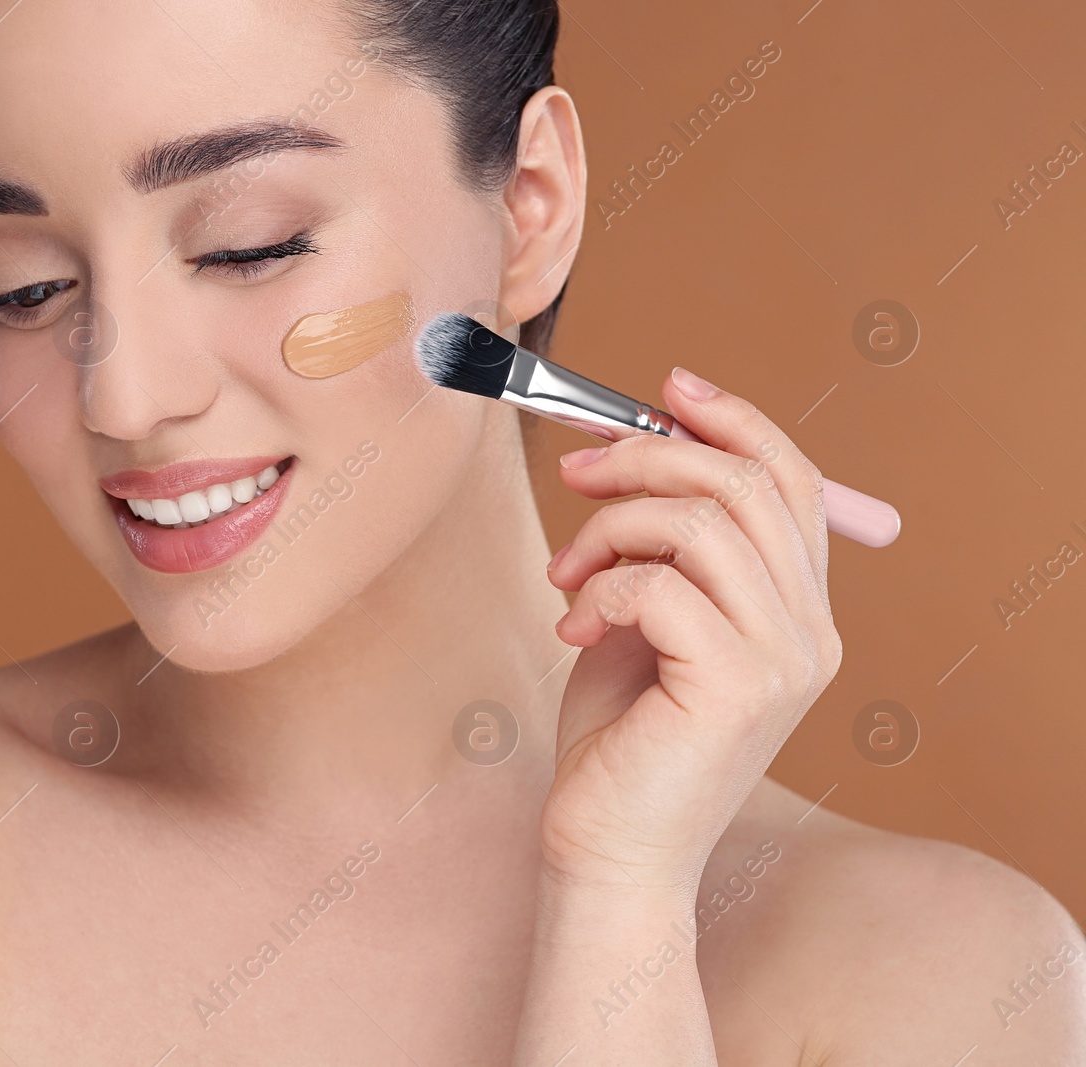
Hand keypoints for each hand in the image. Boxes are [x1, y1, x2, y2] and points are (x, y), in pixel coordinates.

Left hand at [540, 366, 842, 896]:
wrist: (610, 847)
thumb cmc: (620, 737)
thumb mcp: (644, 619)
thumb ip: (662, 547)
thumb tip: (636, 445)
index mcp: (800, 612)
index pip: (789, 481)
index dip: (731, 419)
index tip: (666, 387)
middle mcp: (812, 633)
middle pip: (746, 483)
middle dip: (646, 456)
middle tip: (574, 470)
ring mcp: (784, 661)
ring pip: (702, 523)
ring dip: (611, 528)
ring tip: (566, 574)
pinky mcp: (737, 687)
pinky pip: (660, 586)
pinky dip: (599, 590)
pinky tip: (572, 631)